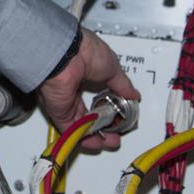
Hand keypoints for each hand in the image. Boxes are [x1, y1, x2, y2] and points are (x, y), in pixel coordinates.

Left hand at [36, 29, 138, 151]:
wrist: (67, 54)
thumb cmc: (84, 51)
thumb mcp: (113, 67)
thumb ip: (123, 85)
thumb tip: (133, 95)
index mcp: (83, 75)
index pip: (96, 98)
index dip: (109, 109)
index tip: (121, 116)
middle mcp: (72, 90)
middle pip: (89, 115)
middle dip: (104, 127)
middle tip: (116, 133)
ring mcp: (66, 101)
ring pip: (81, 125)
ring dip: (97, 136)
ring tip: (111, 141)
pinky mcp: (59, 112)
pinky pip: (72, 130)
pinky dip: (85, 139)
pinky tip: (99, 142)